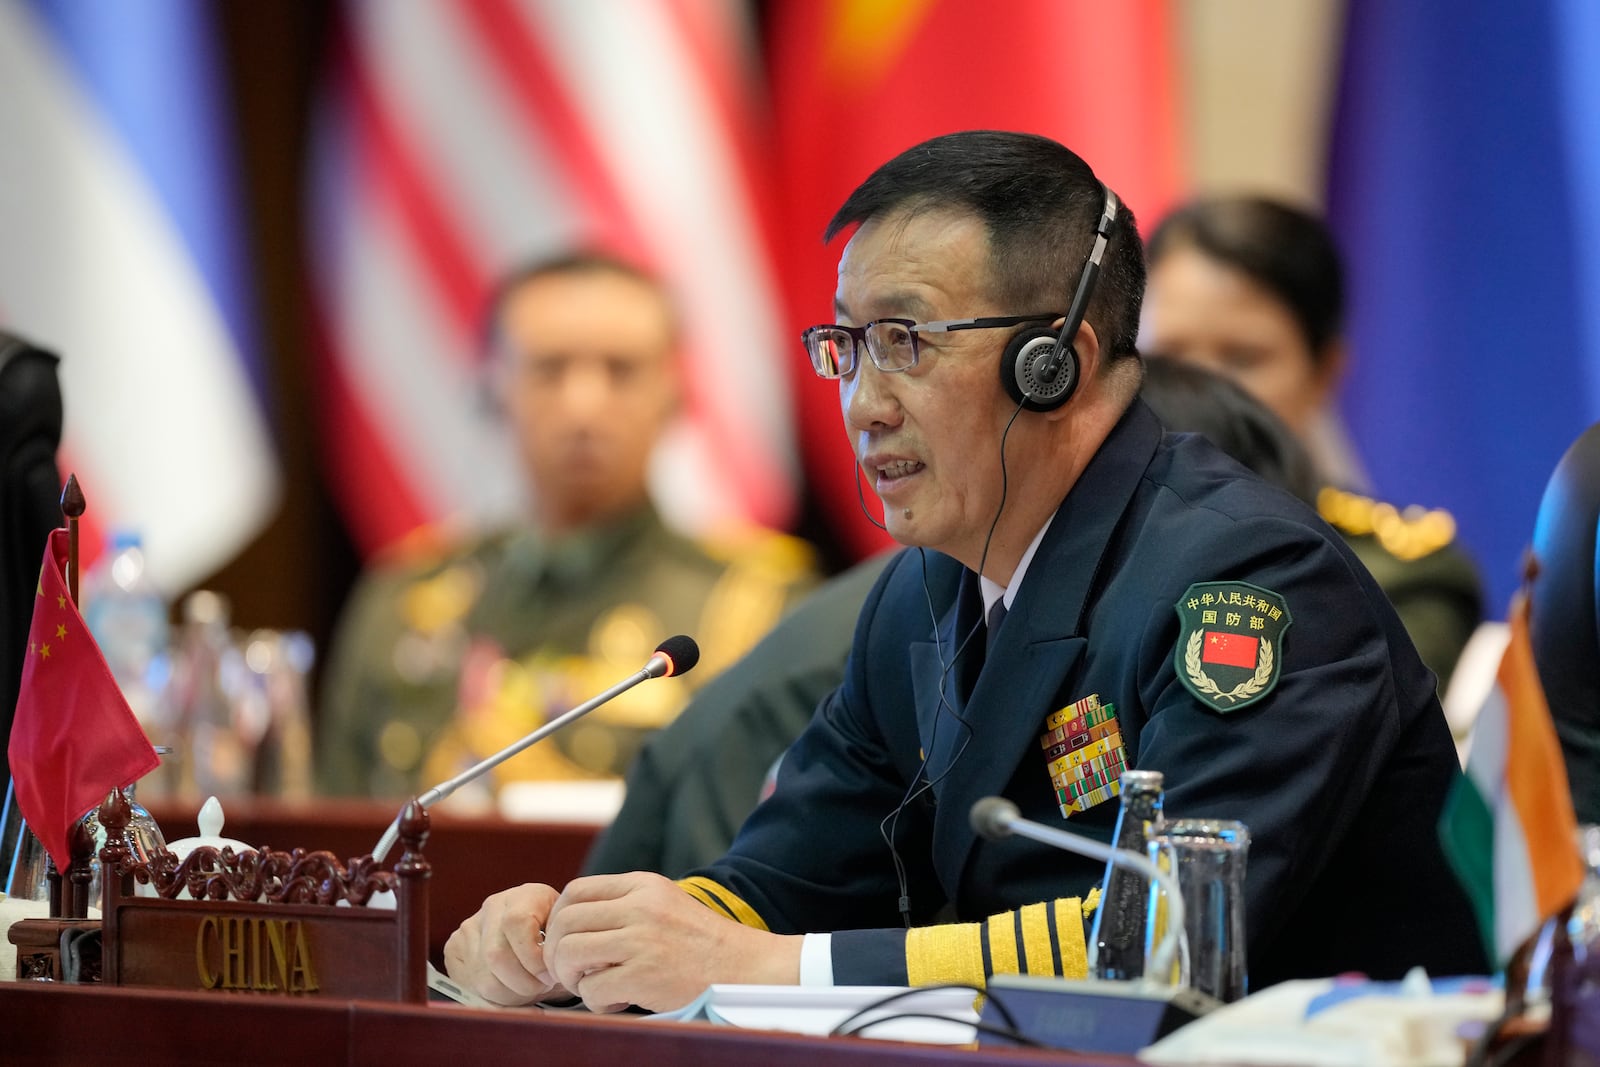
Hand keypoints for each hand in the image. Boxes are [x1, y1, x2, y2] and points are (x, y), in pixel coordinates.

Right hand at [443, 882, 567, 1005]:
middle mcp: (494, 906)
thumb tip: (553, 974)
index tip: (549, 976)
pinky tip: (509, 989)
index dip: (533, 958)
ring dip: (510, 994)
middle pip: (496, 954)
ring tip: (527, 990)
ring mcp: (471, 926)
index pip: (516, 923)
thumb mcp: (565, 939)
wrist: (537, 940)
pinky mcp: (454, 947)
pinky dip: (492, 997)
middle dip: (523, 983)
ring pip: (483, 977)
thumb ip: (561, 951)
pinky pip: (470, 984)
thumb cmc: (555, 942)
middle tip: (540, 988)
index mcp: (526, 895)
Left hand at [543, 872, 802, 1012]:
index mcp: (643, 886)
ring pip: (570, 953)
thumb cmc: (702, 942)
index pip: (576, 890)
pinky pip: (593, 989)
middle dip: (556, 951)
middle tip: (569, 971)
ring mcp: (642, 940)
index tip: (564, 940)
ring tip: (590, 986)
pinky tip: (616, 1001)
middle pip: (565, 921)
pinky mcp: (645, 975)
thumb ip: (626, 904)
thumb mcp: (665, 903)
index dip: (558, 918)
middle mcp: (640, 907)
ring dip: (571, 977)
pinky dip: (595, 1002)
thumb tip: (573, 921)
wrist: (746, 967)